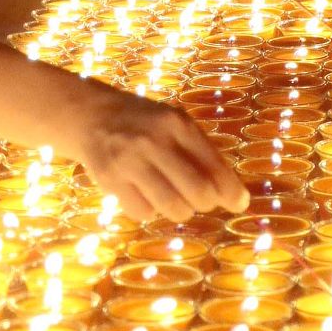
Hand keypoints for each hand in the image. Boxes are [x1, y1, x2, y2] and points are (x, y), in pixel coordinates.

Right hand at [70, 88, 250, 223]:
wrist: (92, 117)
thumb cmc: (145, 125)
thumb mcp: (175, 125)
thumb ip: (201, 153)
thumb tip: (234, 197)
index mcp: (177, 124)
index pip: (214, 166)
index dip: (231, 191)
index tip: (239, 203)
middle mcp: (154, 141)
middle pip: (198, 192)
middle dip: (205, 203)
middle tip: (201, 201)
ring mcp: (129, 161)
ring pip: (172, 207)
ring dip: (180, 211)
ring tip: (175, 200)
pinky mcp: (109, 180)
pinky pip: (143, 213)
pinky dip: (150, 211)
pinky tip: (145, 195)